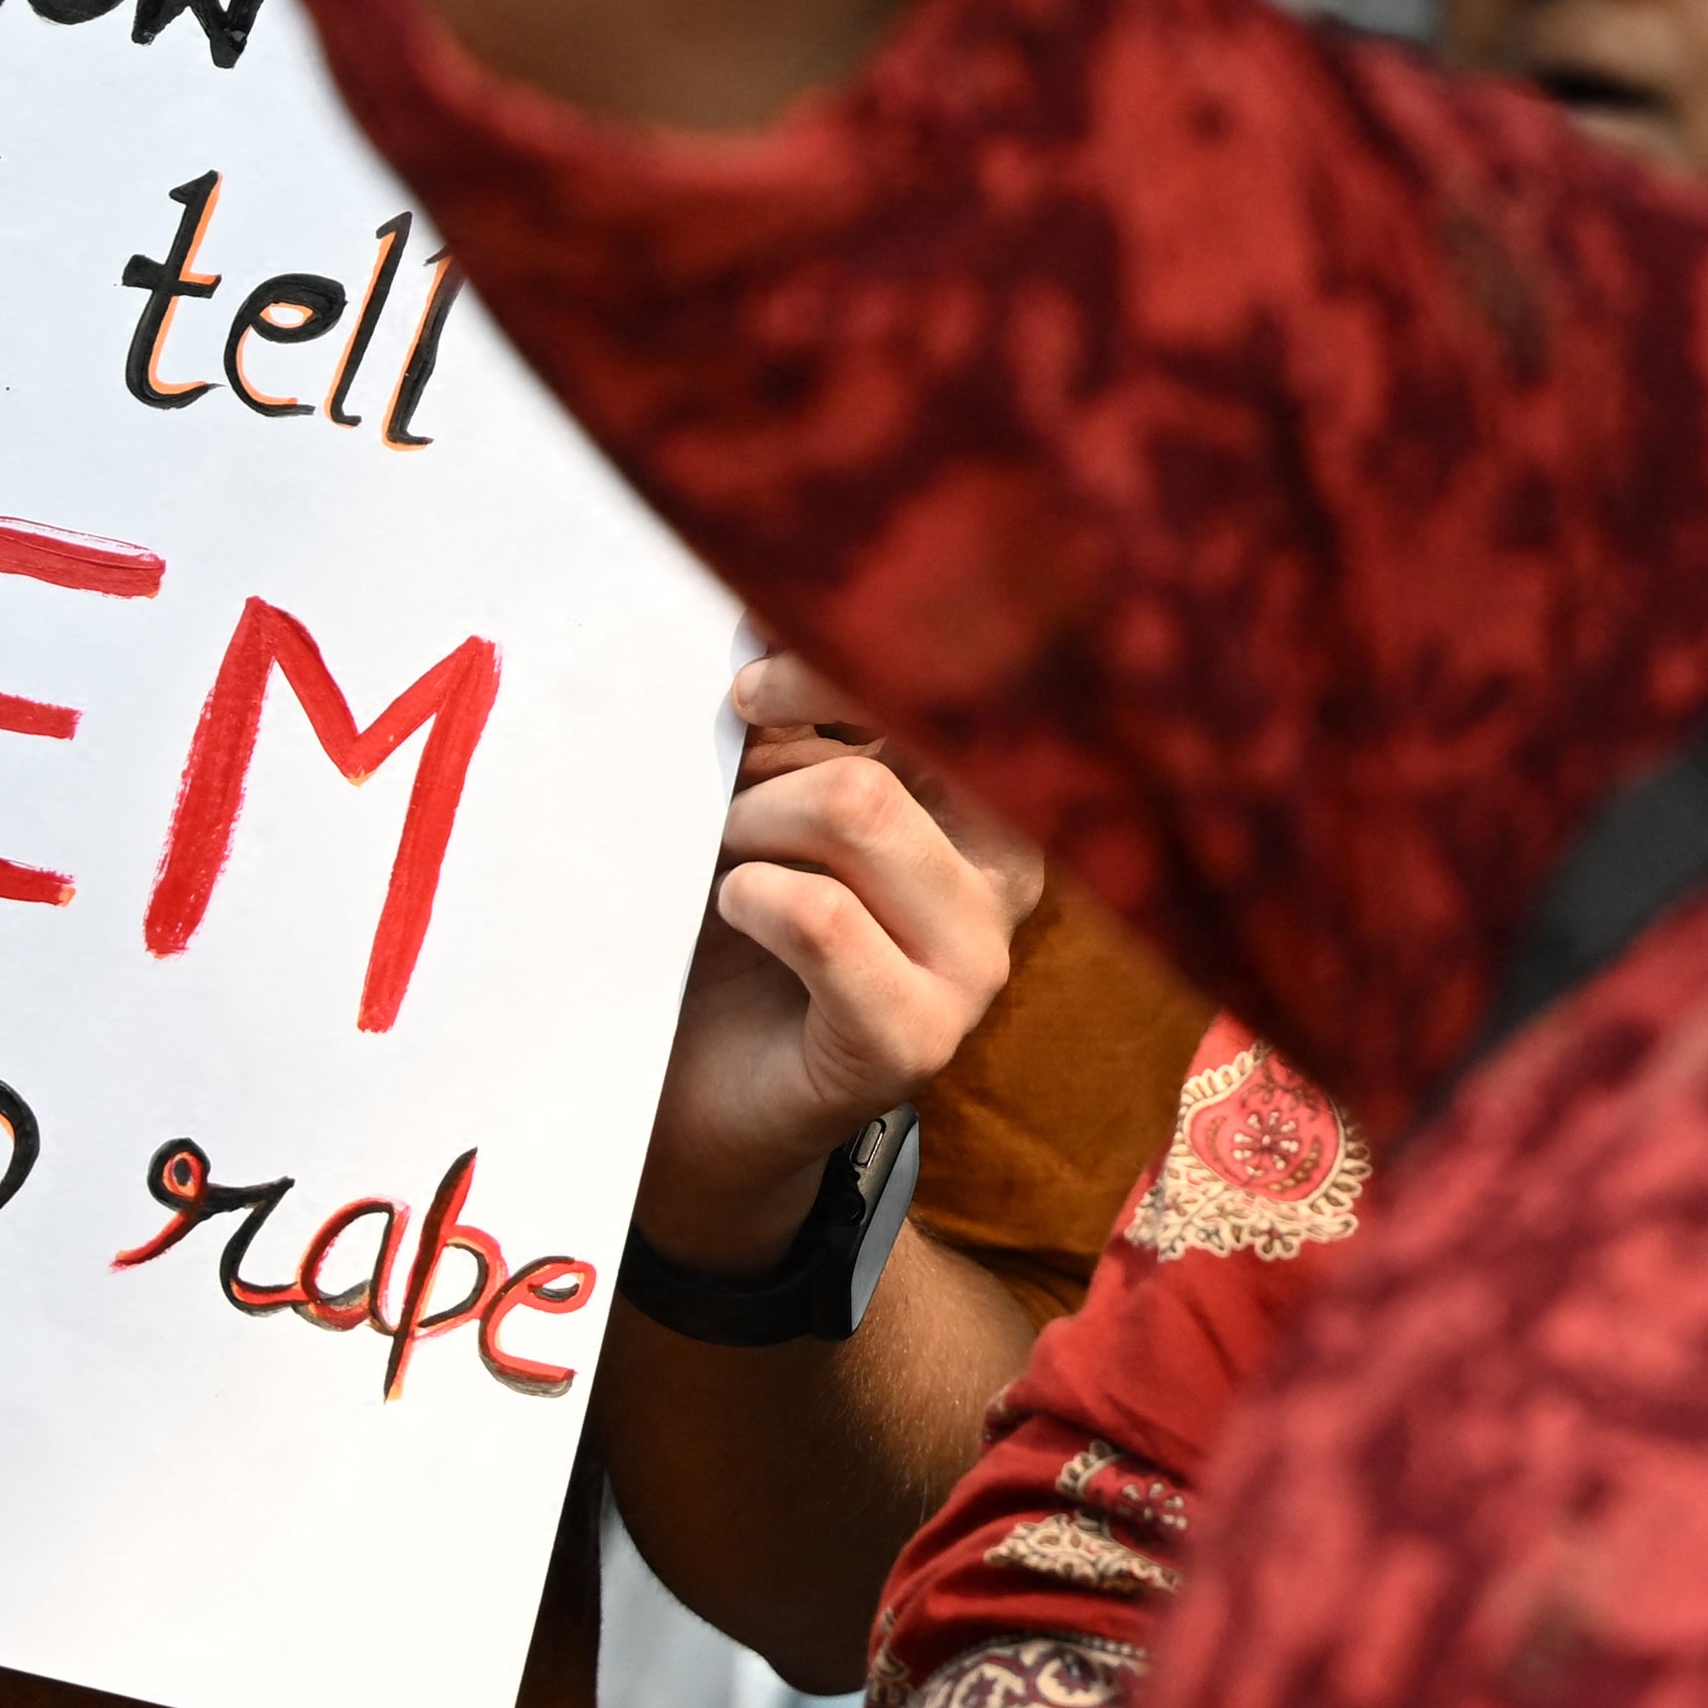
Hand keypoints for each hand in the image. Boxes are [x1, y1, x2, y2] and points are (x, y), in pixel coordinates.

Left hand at [634, 653, 1046, 1274]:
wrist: (698, 1102)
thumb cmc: (733, 936)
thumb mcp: (762, 801)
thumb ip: (785, 721)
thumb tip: (754, 604)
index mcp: (989, 796)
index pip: (964, 679)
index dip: (854, 647)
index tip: (753, 670)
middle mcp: (1009, 871)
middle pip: (907, 728)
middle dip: (774, 753)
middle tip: (717, 797)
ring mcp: (975, 960)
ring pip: (861, 808)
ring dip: (752, 823)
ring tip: (720, 863)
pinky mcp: (919, 1038)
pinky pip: (824, 917)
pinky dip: (753, 895)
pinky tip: (735, 911)